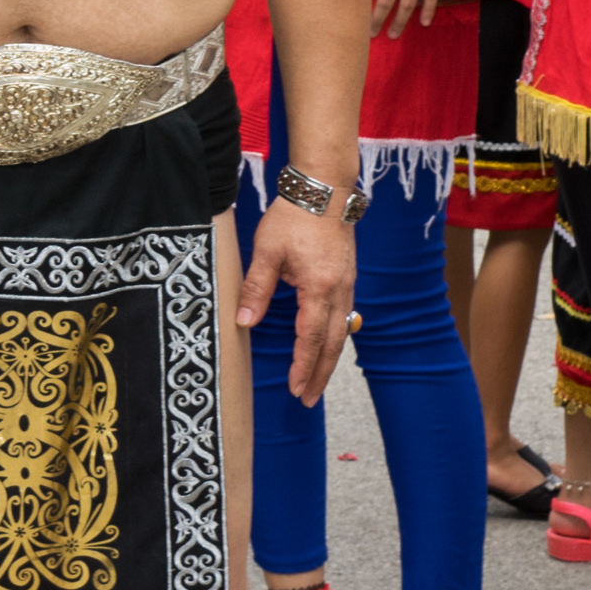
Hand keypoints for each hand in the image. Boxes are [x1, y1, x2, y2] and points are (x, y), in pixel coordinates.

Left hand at [235, 191, 356, 402]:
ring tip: (316, 382)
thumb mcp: (266, 251)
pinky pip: (344, 317)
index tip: (297, 389)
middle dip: (320, 374)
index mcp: (319, 288)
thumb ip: (256, 288)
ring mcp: (347, 285)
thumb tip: (243, 322)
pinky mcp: (347, 278)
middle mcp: (339, 292)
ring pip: (342, 332)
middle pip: (333, 343)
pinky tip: (326, 346)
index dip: (304, 366)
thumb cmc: (293, 218)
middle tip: (308, 399)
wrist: (324, 190)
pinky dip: (335, 339)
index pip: (311, 338)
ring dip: (329, 359)